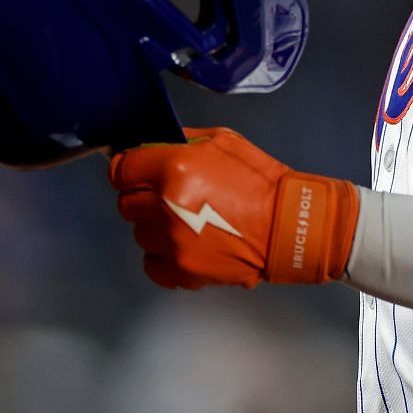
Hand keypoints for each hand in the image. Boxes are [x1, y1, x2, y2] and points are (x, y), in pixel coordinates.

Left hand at [109, 127, 360, 289]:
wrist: (291, 225)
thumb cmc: (260, 180)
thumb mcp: (222, 141)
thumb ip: (181, 141)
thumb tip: (152, 145)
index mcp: (173, 168)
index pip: (121, 170)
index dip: (128, 170)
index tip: (135, 173)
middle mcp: (166, 206)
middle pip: (126, 203)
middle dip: (143, 198)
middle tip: (167, 197)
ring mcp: (173, 242)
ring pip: (140, 234)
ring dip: (156, 228)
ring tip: (186, 223)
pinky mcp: (183, 271)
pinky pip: (152, 265)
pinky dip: (163, 258)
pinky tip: (184, 246)